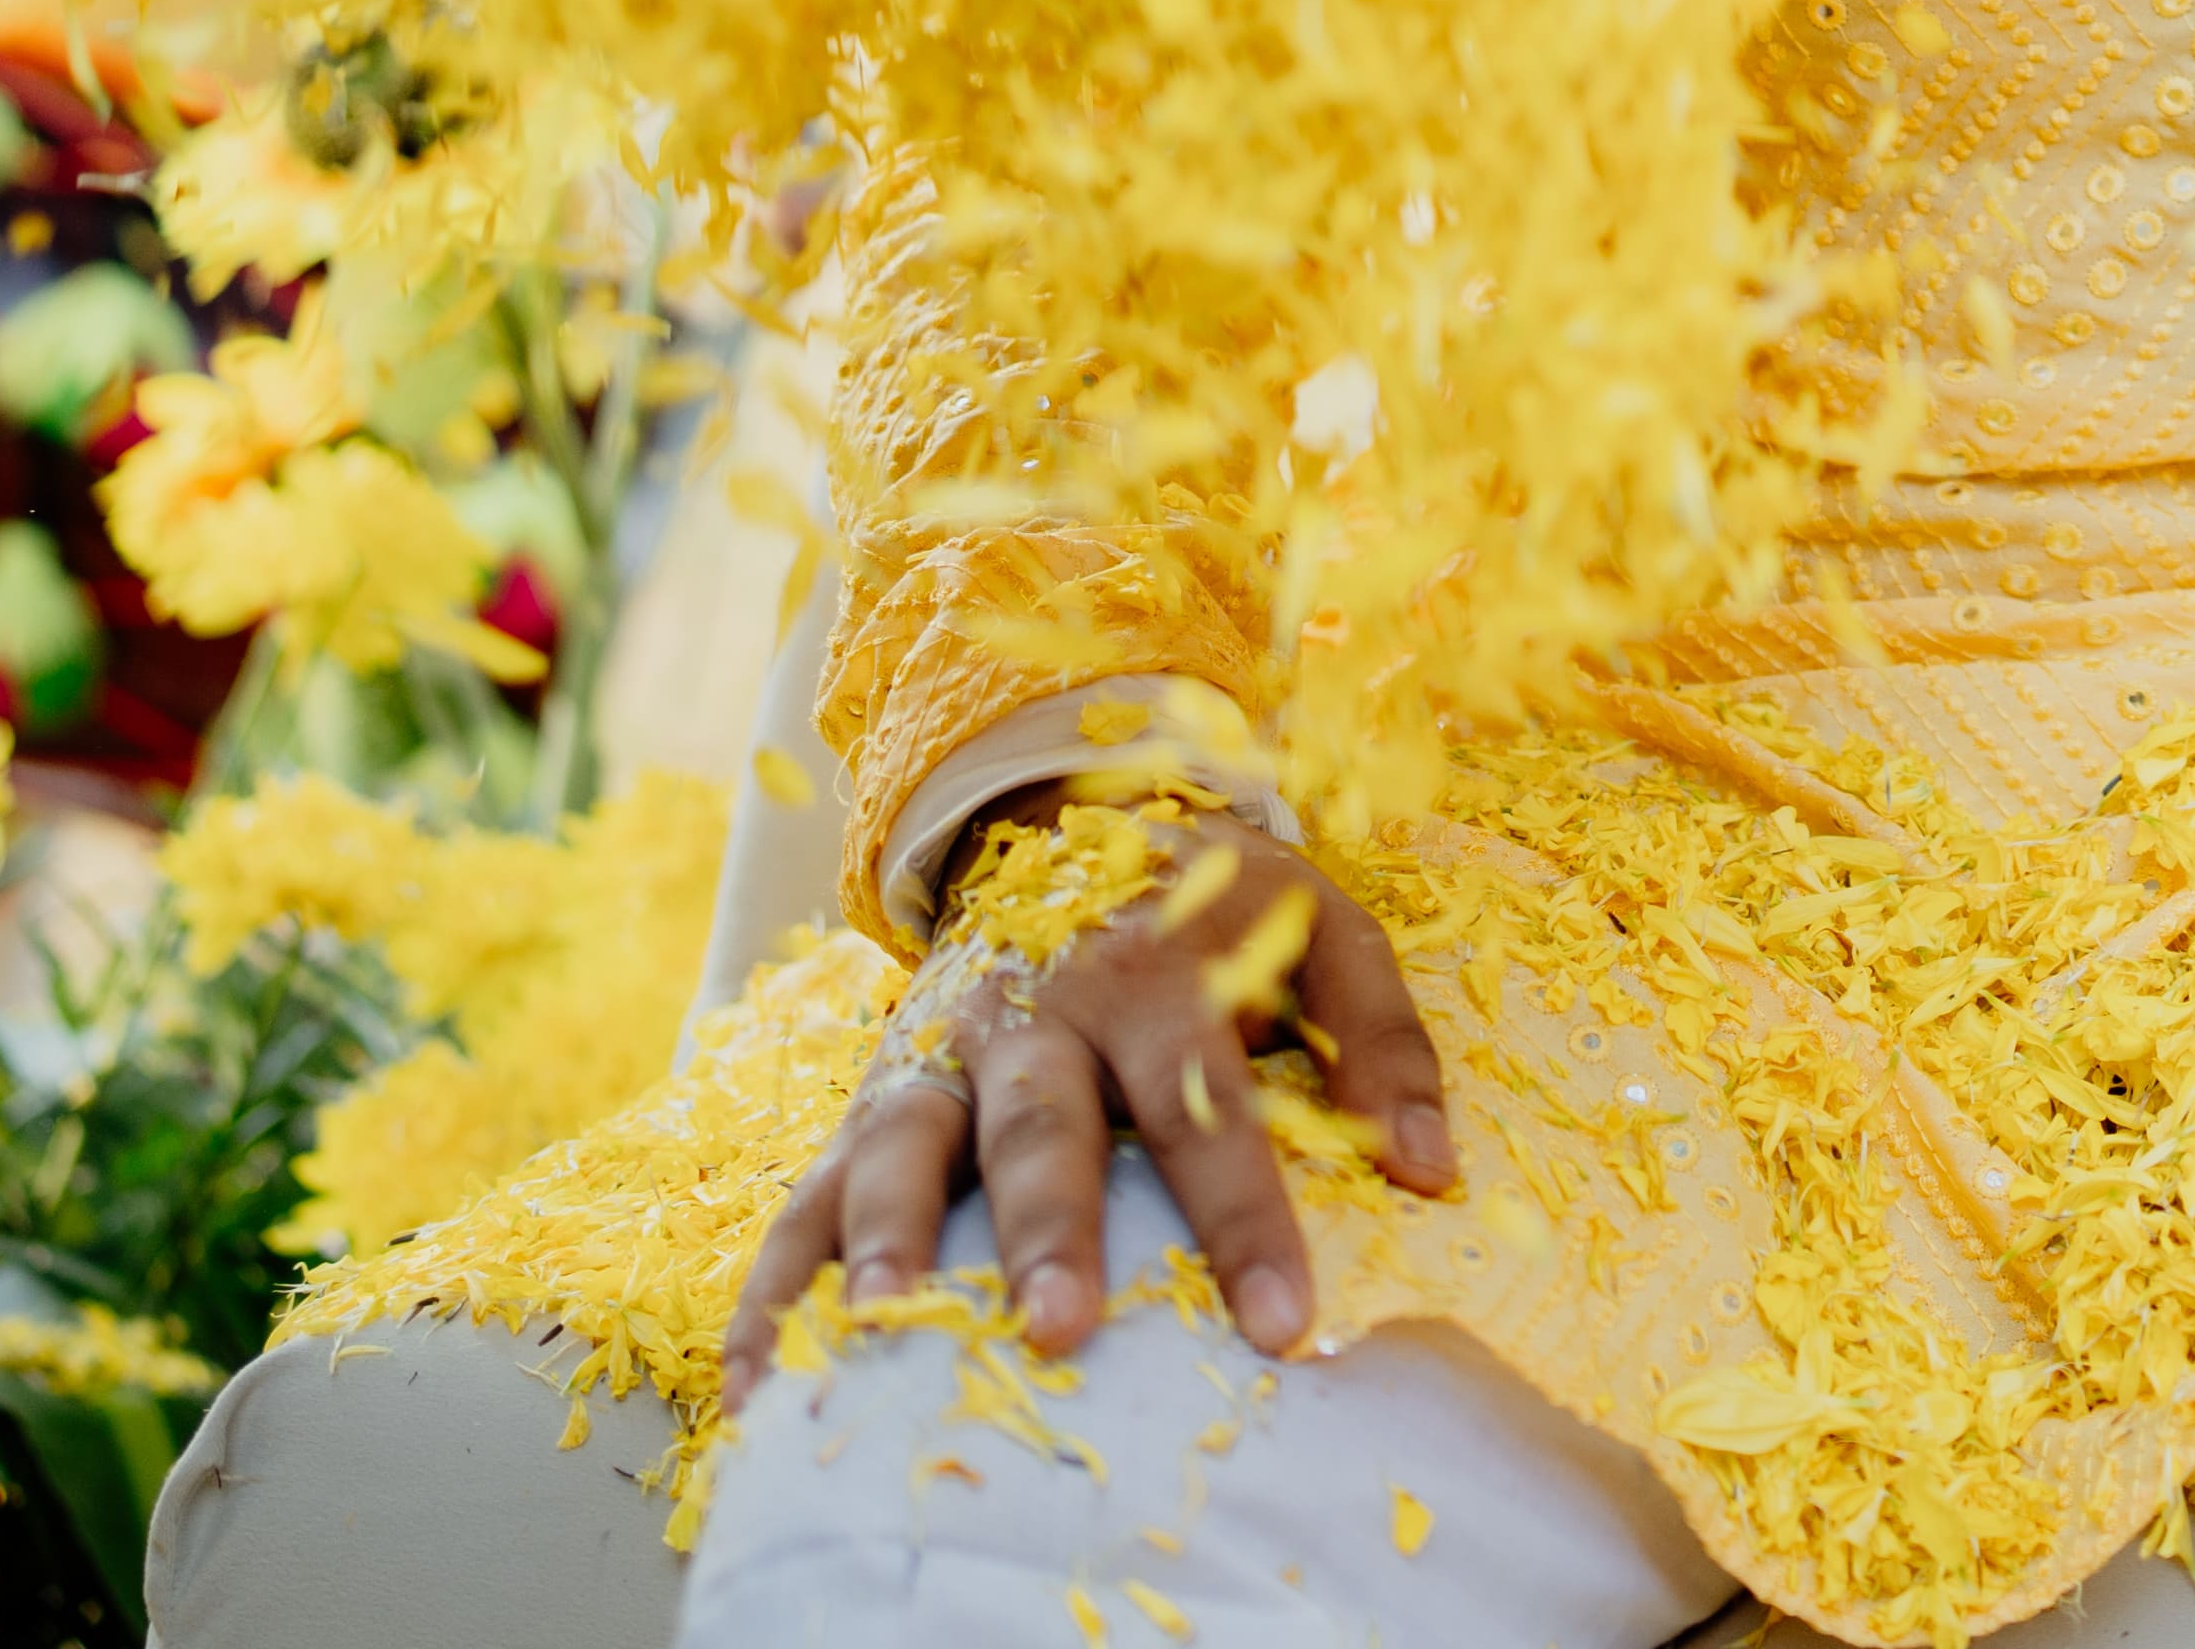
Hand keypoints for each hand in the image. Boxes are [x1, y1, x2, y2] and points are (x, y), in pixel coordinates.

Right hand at [711, 809, 1452, 1400]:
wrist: (1067, 816)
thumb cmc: (1212, 907)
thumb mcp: (1319, 929)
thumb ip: (1379, 1039)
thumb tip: (1432, 1167)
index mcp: (1151, 975)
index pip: (1206, 1110)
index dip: (1246, 1216)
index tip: (1284, 1324)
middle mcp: (1033, 1017)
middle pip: (1040, 1130)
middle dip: (1052, 1230)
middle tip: (1067, 1326)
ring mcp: (938, 1059)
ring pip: (900, 1147)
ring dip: (889, 1239)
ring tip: (885, 1325)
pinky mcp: (872, 1097)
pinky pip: (808, 1194)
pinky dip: (777, 1284)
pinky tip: (762, 1378)